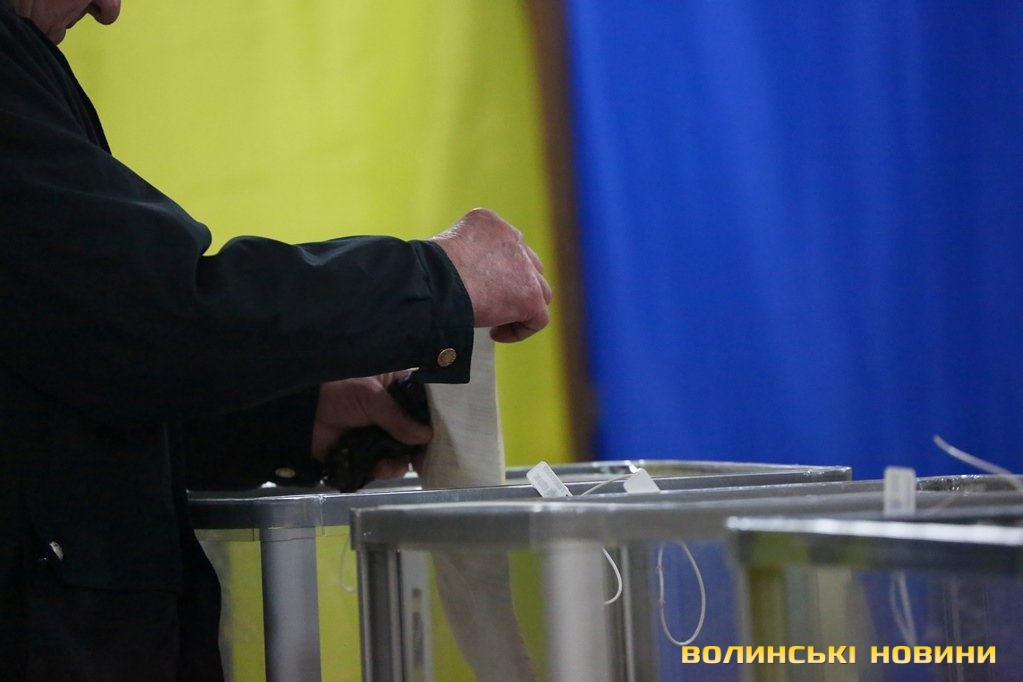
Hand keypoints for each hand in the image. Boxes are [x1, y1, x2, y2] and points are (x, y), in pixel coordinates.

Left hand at [311, 373, 431, 479]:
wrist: (301, 413)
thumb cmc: (338, 392)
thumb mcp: (371, 397)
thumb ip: (398, 417)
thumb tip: (427, 436)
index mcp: (395, 388)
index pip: (423, 403)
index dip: (434, 417)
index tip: (448, 430)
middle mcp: (392, 412)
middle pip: (418, 431)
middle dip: (423, 446)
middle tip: (428, 457)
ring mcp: (380, 434)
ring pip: (404, 452)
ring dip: (403, 460)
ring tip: (400, 463)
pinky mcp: (367, 454)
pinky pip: (385, 466)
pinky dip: (386, 470)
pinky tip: (382, 468)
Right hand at [431, 209, 552, 342]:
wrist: (433, 284)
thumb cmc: (425, 274)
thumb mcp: (445, 253)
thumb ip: (465, 259)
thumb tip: (469, 282)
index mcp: (489, 222)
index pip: (505, 247)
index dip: (496, 272)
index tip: (478, 289)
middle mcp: (512, 237)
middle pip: (527, 266)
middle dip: (514, 287)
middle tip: (491, 306)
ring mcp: (525, 266)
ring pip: (539, 290)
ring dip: (520, 309)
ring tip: (495, 323)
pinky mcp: (530, 294)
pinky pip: (539, 318)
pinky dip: (520, 330)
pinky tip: (495, 334)